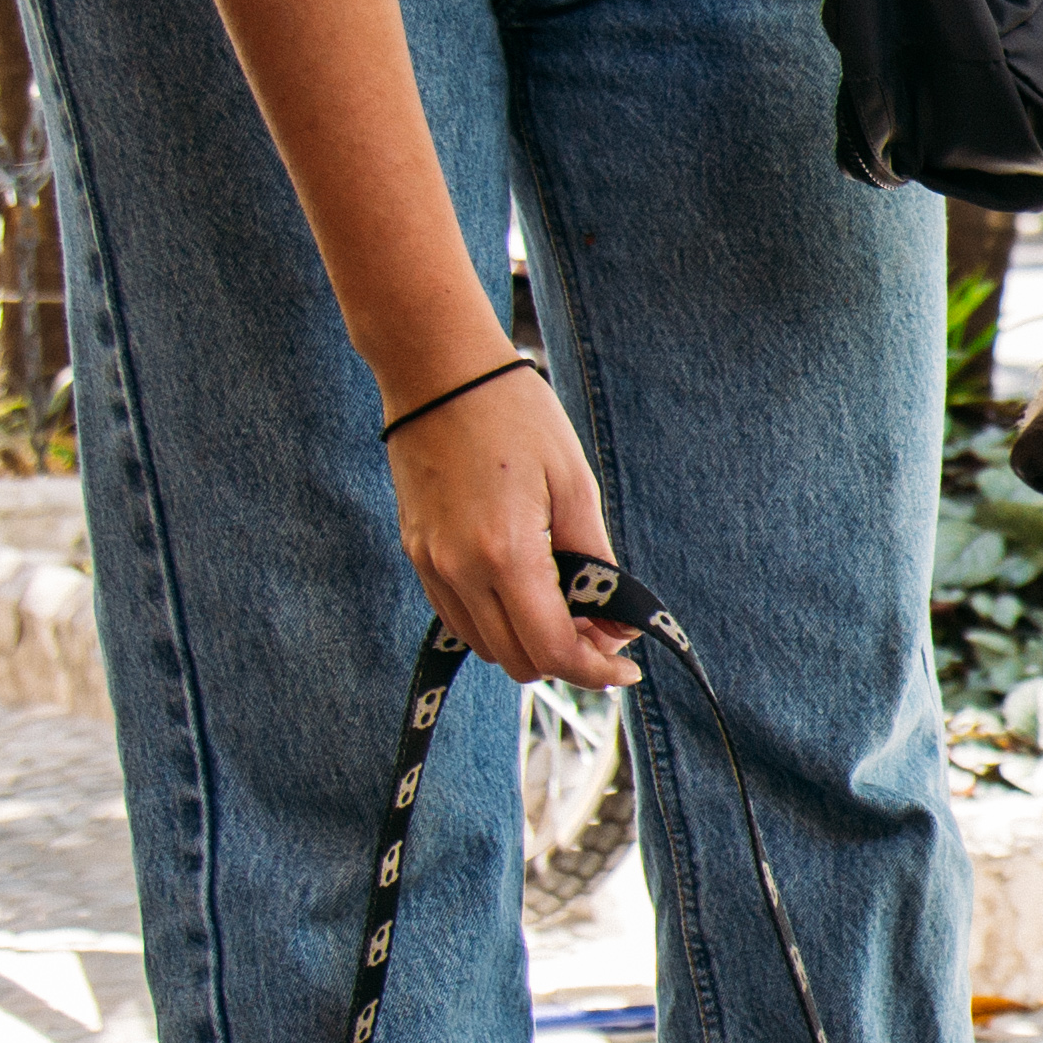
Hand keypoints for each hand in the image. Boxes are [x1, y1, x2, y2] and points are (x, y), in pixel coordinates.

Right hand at [381, 360, 641, 691]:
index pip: (551, 650)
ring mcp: (430, 566)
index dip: (595, 671)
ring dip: (530, 642)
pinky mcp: (416, 554)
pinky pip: (458, 617)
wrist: (437, 372)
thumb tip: (614, 627)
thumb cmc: (516, 416)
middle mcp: (458, 571)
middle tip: (602, 630)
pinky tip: (527, 589)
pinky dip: (497, 622)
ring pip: (485, 646)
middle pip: (517, 660)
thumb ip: (596, 564)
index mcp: (504, 554)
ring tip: (567, 606)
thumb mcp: (575, 486)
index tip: (626, 669)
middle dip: (566, 658)